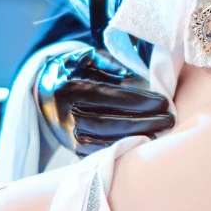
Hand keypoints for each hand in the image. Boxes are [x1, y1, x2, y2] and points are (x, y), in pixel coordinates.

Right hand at [36, 40, 174, 156]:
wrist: (40, 93)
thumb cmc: (70, 71)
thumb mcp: (83, 58)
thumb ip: (108, 64)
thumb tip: (134, 76)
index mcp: (68, 89)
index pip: (108, 97)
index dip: (138, 100)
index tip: (163, 101)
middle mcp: (66, 116)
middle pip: (109, 123)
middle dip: (143, 122)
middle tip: (170, 119)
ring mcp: (68, 136)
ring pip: (106, 141)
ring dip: (137, 138)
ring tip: (162, 132)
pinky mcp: (74, 149)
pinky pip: (102, 152)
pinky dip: (124, 149)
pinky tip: (145, 142)